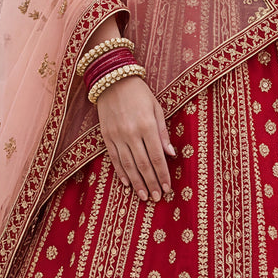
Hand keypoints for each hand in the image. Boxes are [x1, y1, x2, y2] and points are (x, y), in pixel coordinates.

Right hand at [95, 73, 174, 200]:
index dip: (163, 175)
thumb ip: (163, 133)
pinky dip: (121, 172)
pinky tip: (127, 183)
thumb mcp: (157, 108)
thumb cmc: (140, 93)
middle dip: (151, 183)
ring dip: (137, 183)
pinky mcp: (106, 136)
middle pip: (143, 165)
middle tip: (157, 198)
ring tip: (144, 196)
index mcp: (147, 126)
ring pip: (128, 165)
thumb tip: (171, 154)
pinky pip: (114, 158)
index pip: (157, 157)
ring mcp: (117, 136)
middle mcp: (131, 133)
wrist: (112, 79)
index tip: (168, 188)